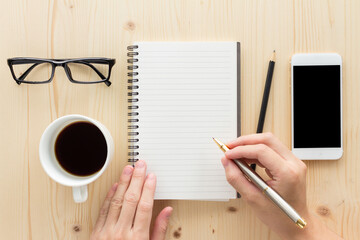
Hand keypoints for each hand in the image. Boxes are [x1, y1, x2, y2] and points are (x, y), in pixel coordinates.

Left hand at [90, 160, 172, 239]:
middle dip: (137, 179)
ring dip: (123, 182)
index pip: (144, 206)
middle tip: (141, 165)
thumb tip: (167, 211)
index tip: (152, 177)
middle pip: (131, 199)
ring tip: (128, 169)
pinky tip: (115, 185)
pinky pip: (103, 209)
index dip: (149, 189)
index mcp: (138, 237)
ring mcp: (107, 232)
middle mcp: (121, 232)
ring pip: (116, 201)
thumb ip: (159, 230)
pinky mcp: (96, 232)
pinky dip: (109, 196)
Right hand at [221, 133, 341, 239]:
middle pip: (267, 140)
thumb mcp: (253, 199)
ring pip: (270, 142)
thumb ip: (237, 178)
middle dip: (245, 141)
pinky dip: (256, 151)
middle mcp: (294, 164)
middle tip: (229, 147)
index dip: (241, 149)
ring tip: (235, 154)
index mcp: (288, 173)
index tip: (228, 154)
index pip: (262, 151)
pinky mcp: (290, 163)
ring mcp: (294, 162)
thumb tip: (226, 162)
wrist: (295, 225)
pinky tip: (246, 158)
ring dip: (250, 145)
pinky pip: (272, 149)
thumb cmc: (279, 216)